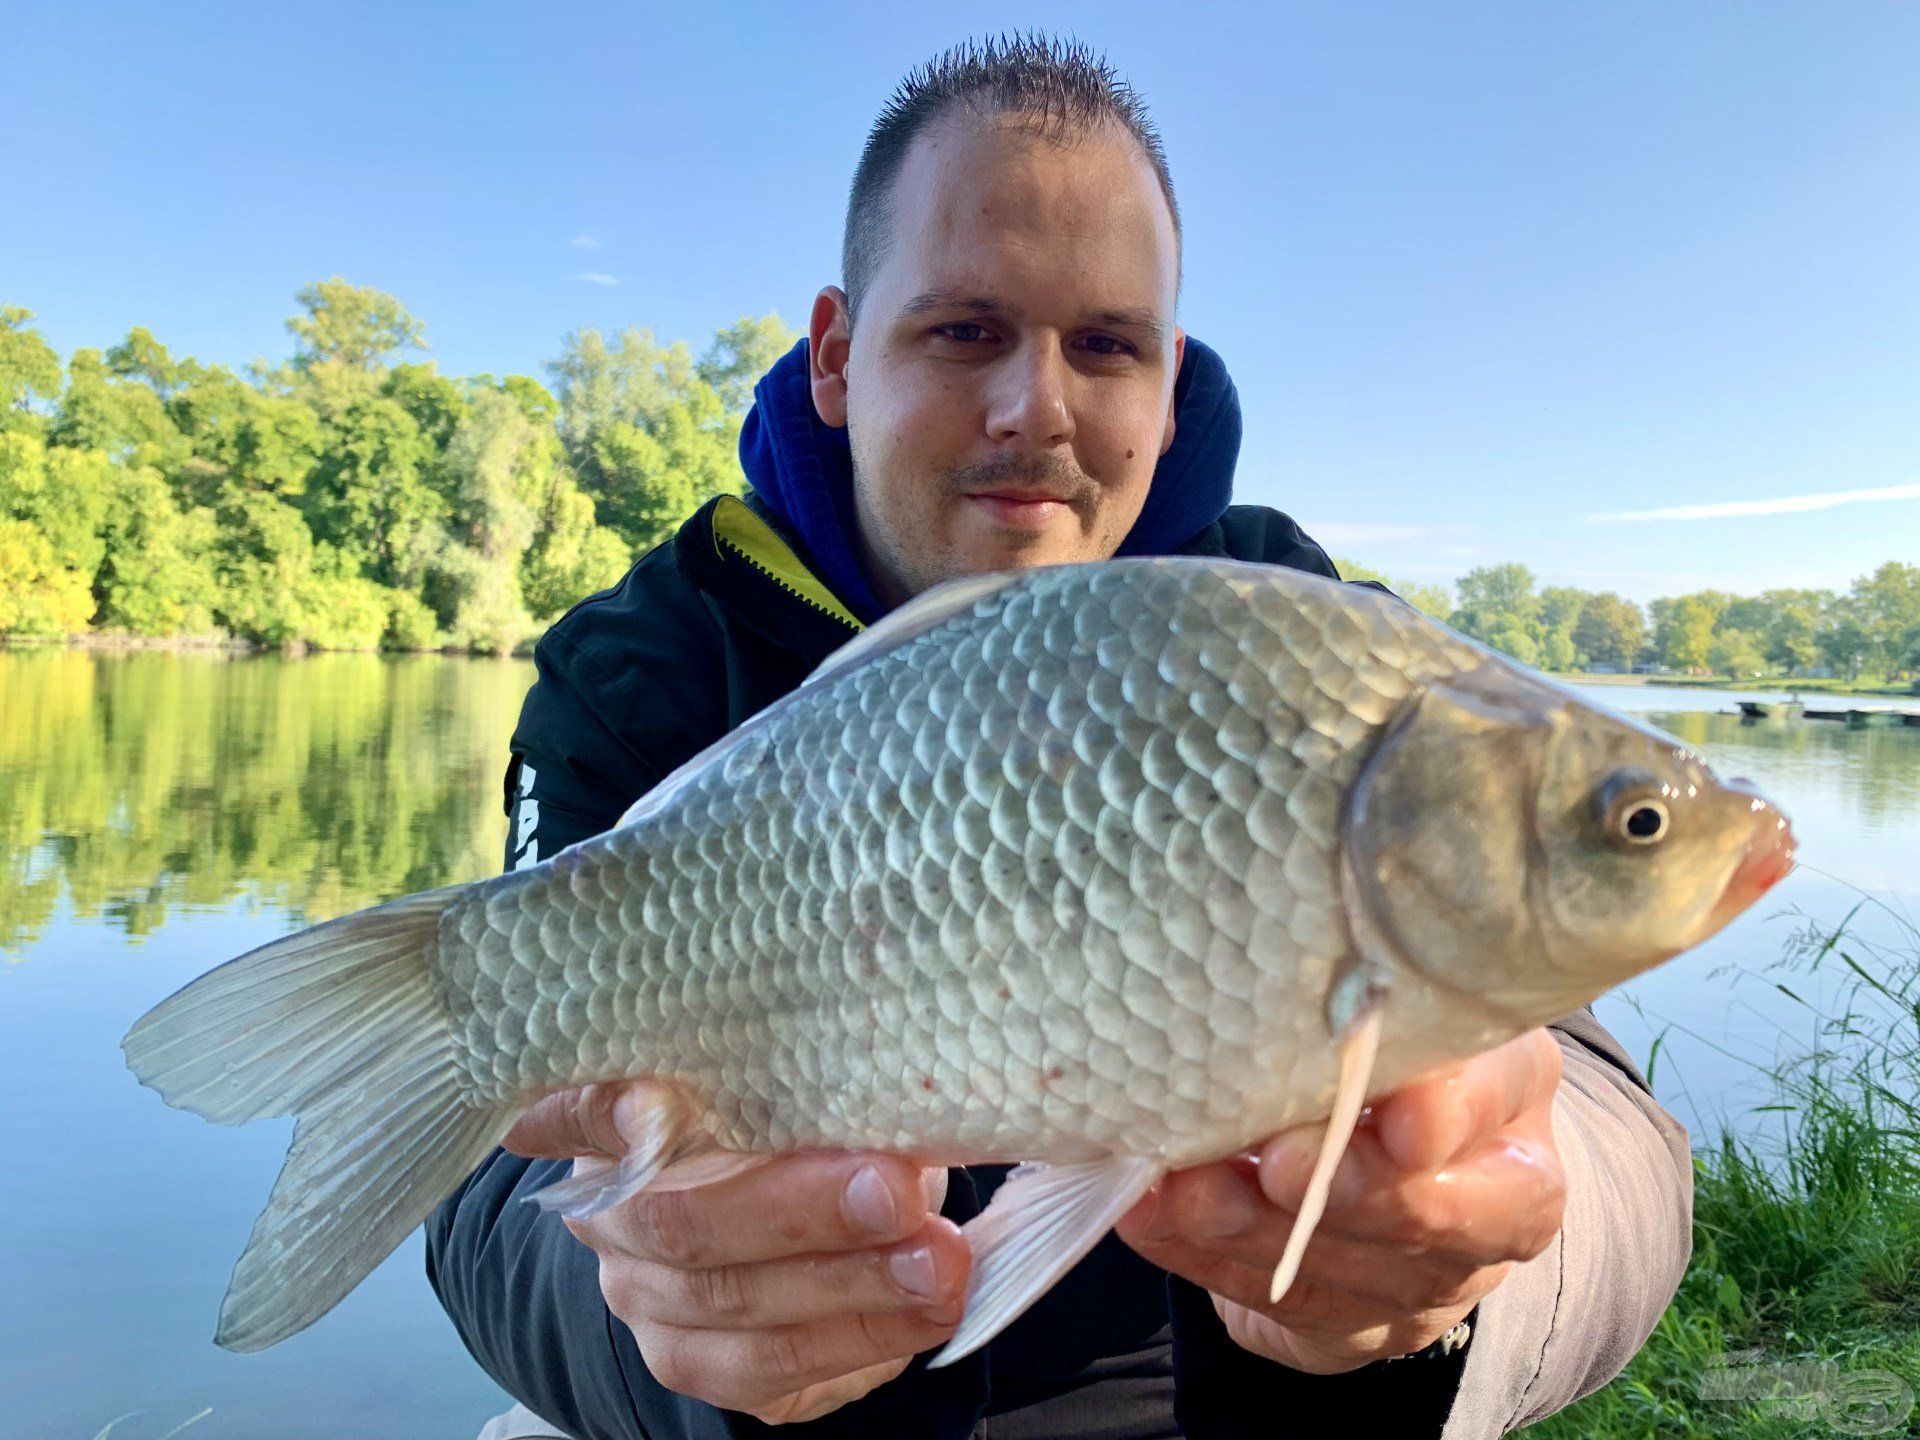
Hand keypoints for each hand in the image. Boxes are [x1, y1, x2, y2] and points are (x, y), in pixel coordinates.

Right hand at [504, 1082, 970, 1423]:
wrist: (786, 1219)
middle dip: (803, 1213)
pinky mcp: (709, 1369)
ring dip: (852, 1291)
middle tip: (898, 1193)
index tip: (653, 1101)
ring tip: (939, 1265)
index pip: (592, 1113)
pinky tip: (929, 1312)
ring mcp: (652, 1308)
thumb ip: (801, 1083)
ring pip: (738, 1313)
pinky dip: (865, 1341)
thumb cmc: (789, 1124)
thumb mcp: (790, 1085)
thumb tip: (879, 1079)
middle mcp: (616, 1225)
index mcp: (616, 1131)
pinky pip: (780, 1373)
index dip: (617, 1112)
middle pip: (687, 1226)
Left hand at [1115, 1027, 1565, 1373]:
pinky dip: (1208, 1259)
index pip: (1502, 1094)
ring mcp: (1436, 1276)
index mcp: (1510, 1085)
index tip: (1402, 1117)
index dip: (1455, 1111)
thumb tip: (1255, 980)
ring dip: (1258, 1231)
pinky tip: (1153, 1218)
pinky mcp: (1364, 1324)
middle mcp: (1496, 1194)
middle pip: (1448, 1213)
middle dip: (1355, 1191)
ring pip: (1359, 1272)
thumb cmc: (1368, 1046)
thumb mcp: (1379, 1001)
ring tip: (1186, 1191)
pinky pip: (1289, 1305)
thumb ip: (1347, 997)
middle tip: (1277, 1164)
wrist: (1387, 1154)